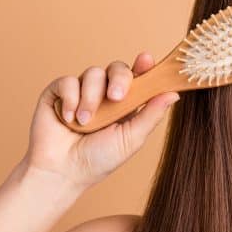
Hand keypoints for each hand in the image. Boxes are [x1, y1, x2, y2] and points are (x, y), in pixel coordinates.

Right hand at [23, 52, 179, 188]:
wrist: (64, 171)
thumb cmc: (99, 160)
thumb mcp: (132, 138)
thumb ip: (151, 115)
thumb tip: (174, 93)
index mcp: (126, 104)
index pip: (137, 77)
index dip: (143, 66)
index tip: (146, 60)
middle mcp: (104, 94)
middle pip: (117, 69)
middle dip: (119, 79)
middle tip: (116, 97)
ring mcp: (81, 92)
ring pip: (93, 73)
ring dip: (91, 98)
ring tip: (86, 122)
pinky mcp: (57, 93)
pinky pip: (67, 81)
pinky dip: (70, 99)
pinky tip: (68, 119)